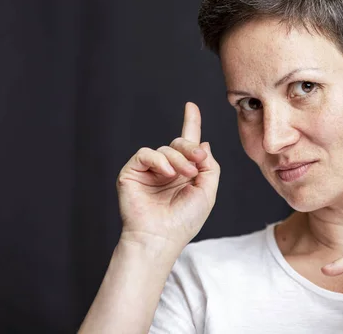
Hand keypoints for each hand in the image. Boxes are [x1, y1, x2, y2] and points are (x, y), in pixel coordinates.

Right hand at [116, 102, 219, 254]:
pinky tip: (167, 173)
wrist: (161, 237)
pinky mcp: (132, 172)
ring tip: (184, 175)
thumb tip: (203, 142)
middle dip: (191, 148)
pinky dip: (159, 160)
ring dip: (179, 159)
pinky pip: (146, 153)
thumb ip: (210, 165)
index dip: (191, 123)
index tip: (191, 106)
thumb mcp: (207, 190)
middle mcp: (167, 169)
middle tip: (197, 161)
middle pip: (180, 143)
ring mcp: (149, 170)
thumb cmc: (185, 220)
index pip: (188, 143)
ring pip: (166, 148)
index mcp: (185, 172)